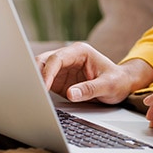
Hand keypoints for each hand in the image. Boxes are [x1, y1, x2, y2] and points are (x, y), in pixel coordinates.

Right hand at [36, 42, 152, 103]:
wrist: (122, 84)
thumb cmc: (118, 81)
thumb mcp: (108, 85)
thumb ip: (90, 89)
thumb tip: (71, 94)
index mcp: (80, 52)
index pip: (57, 59)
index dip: (48, 72)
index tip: (43, 88)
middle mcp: (68, 58)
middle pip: (43, 62)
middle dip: (34, 74)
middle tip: (30, 92)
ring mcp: (62, 69)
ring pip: (39, 71)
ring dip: (34, 82)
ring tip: (29, 97)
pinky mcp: (59, 81)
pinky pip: (43, 84)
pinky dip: (37, 90)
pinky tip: (35, 100)